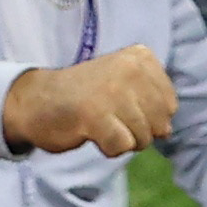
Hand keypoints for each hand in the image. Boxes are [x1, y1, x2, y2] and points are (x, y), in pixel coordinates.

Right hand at [2, 46, 173, 156]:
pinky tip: (93, 134)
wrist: (36, 100)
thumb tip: (168, 132)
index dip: (148, 117)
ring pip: (143, 137)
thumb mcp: (125, 83)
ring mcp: (112, 91)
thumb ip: (153, 102)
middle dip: (139, 132)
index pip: (170, 104)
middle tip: (110, 119)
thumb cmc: (85, 96)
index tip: (120, 106)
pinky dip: (109, 149)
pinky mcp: (95, 115)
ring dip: (123, 141)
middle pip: (160, 122)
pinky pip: (122, 146)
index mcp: (140, 57)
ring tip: (100, 124)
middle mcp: (130, 68)